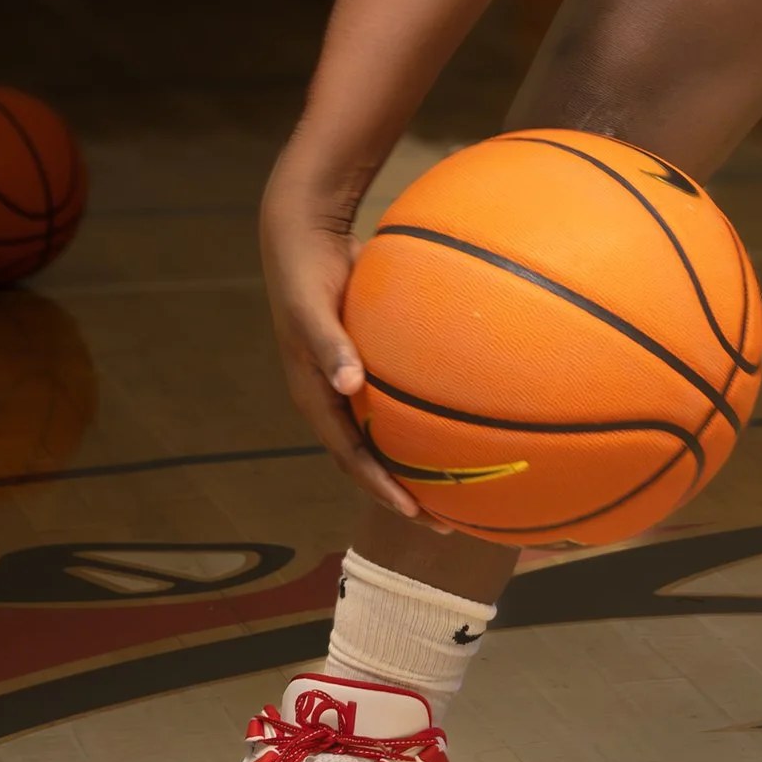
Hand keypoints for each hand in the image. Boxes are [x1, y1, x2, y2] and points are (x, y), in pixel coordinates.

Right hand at [257, 167, 433, 528]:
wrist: (303, 239)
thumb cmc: (306, 275)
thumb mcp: (312, 310)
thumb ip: (329, 345)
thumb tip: (348, 384)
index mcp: (315, 398)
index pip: (350, 458)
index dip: (380, 488)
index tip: (413, 512)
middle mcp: (332, 400)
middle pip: (369, 461)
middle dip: (403, 494)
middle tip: (446, 522)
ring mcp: (348, 386)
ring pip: (383, 438)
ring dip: (414, 467)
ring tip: (456, 491)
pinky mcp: (366, 365)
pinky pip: (395, 406)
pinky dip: (420, 425)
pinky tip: (458, 429)